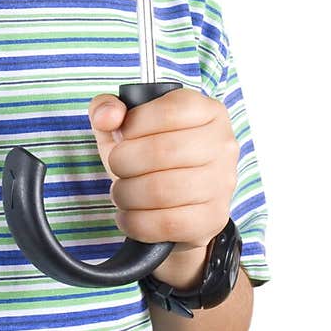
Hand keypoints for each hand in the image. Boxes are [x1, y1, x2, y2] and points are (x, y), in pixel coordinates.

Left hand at [88, 88, 238, 286]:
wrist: (174, 199)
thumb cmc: (149, 152)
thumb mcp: (125, 123)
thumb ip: (107, 107)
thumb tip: (107, 117)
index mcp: (207, 110)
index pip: (169, 111)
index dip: (135, 125)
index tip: (122, 136)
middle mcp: (223, 144)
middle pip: (163, 151)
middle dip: (124, 162)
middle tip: (116, 167)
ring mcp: (222, 183)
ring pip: (164, 190)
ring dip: (128, 193)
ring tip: (120, 192)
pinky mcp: (214, 218)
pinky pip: (169, 223)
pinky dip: (137, 222)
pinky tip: (128, 216)